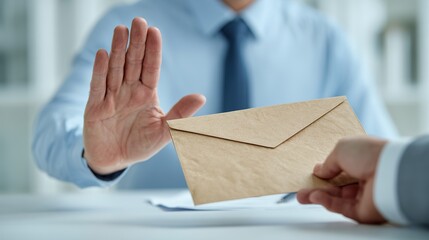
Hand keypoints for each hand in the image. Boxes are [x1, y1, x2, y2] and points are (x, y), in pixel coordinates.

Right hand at [83, 18, 205, 173]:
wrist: (115, 160)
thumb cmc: (140, 144)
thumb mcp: (164, 132)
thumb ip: (180, 115)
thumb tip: (201, 97)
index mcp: (146, 94)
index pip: (150, 68)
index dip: (153, 51)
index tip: (155, 31)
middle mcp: (129, 91)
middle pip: (133, 63)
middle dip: (136, 43)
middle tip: (138, 21)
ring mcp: (111, 96)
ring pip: (115, 69)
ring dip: (117, 50)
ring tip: (121, 30)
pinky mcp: (95, 107)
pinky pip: (97, 86)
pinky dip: (99, 71)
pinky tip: (102, 54)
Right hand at [297, 136, 387, 223]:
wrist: (390, 171)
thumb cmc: (371, 153)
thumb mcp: (341, 149)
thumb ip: (328, 163)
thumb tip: (319, 171)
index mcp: (363, 162)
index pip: (341, 170)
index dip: (326, 172)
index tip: (312, 174)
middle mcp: (365, 179)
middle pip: (336, 187)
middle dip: (317, 188)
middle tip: (301, 190)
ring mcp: (365, 196)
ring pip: (337, 199)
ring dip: (319, 196)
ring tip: (303, 195)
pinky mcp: (364, 211)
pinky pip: (342, 208)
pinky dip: (327, 203)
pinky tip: (315, 197)